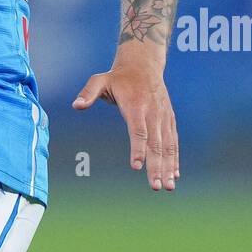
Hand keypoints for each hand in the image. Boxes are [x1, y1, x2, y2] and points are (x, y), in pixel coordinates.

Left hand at [73, 50, 178, 191]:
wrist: (144, 65)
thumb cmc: (118, 77)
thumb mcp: (100, 80)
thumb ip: (88, 93)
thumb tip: (76, 105)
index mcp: (136, 105)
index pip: (138, 130)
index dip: (138, 149)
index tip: (137, 166)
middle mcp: (153, 113)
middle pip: (156, 143)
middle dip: (157, 166)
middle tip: (156, 186)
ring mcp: (163, 117)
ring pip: (168, 145)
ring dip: (168, 167)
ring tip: (167, 187)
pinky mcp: (169, 120)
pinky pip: (173, 142)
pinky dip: (174, 159)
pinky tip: (174, 176)